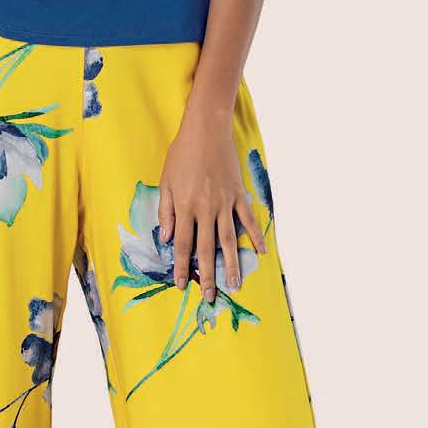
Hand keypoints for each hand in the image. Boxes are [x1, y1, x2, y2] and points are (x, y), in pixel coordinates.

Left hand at [158, 103, 268, 302]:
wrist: (206, 131)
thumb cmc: (182, 154)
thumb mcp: (166, 181)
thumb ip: (166, 211)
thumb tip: (168, 238)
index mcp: (185, 207)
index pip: (183, 245)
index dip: (182, 267)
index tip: (182, 285)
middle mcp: (205, 210)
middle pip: (207, 250)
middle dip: (208, 276)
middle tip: (210, 297)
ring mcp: (225, 203)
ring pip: (229, 241)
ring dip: (232, 265)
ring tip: (235, 285)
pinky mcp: (239, 195)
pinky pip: (248, 220)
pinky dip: (256, 236)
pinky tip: (262, 252)